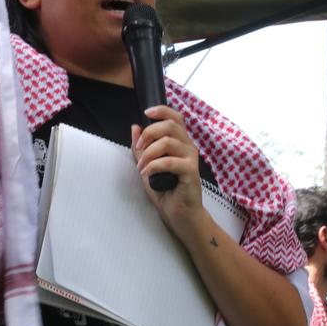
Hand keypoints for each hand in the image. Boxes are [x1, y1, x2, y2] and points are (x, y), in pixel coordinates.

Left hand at [131, 106, 203, 235]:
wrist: (179, 214)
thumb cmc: (166, 191)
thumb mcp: (147, 165)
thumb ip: (141, 148)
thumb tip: (135, 127)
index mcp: (180, 142)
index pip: (175, 117)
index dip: (161, 110)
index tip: (146, 113)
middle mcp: (188, 146)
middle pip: (170, 125)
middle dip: (149, 133)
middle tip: (139, 148)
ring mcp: (191, 158)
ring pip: (168, 142)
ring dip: (149, 153)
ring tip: (142, 167)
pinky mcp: (191, 171)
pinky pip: (170, 161)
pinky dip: (154, 166)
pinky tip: (148, 174)